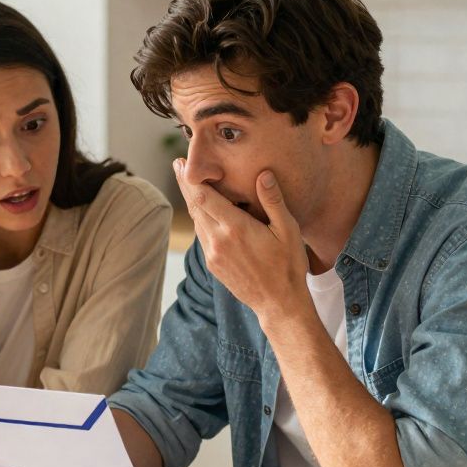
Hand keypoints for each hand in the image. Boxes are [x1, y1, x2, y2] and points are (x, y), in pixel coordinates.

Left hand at [174, 159, 307, 316]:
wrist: (278, 303)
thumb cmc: (288, 266)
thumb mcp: (288, 231)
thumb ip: (273, 202)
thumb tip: (263, 174)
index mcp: (235, 229)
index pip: (203, 197)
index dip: (190, 178)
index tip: (183, 162)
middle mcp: (218, 241)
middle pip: (194, 206)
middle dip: (185, 184)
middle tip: (178, 164)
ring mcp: (213, 254)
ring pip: (196, 221)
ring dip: (191, 201)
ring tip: (188, 183)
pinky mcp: (212, 264)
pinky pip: (202, 235)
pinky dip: (199, 218)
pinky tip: (203, 210)